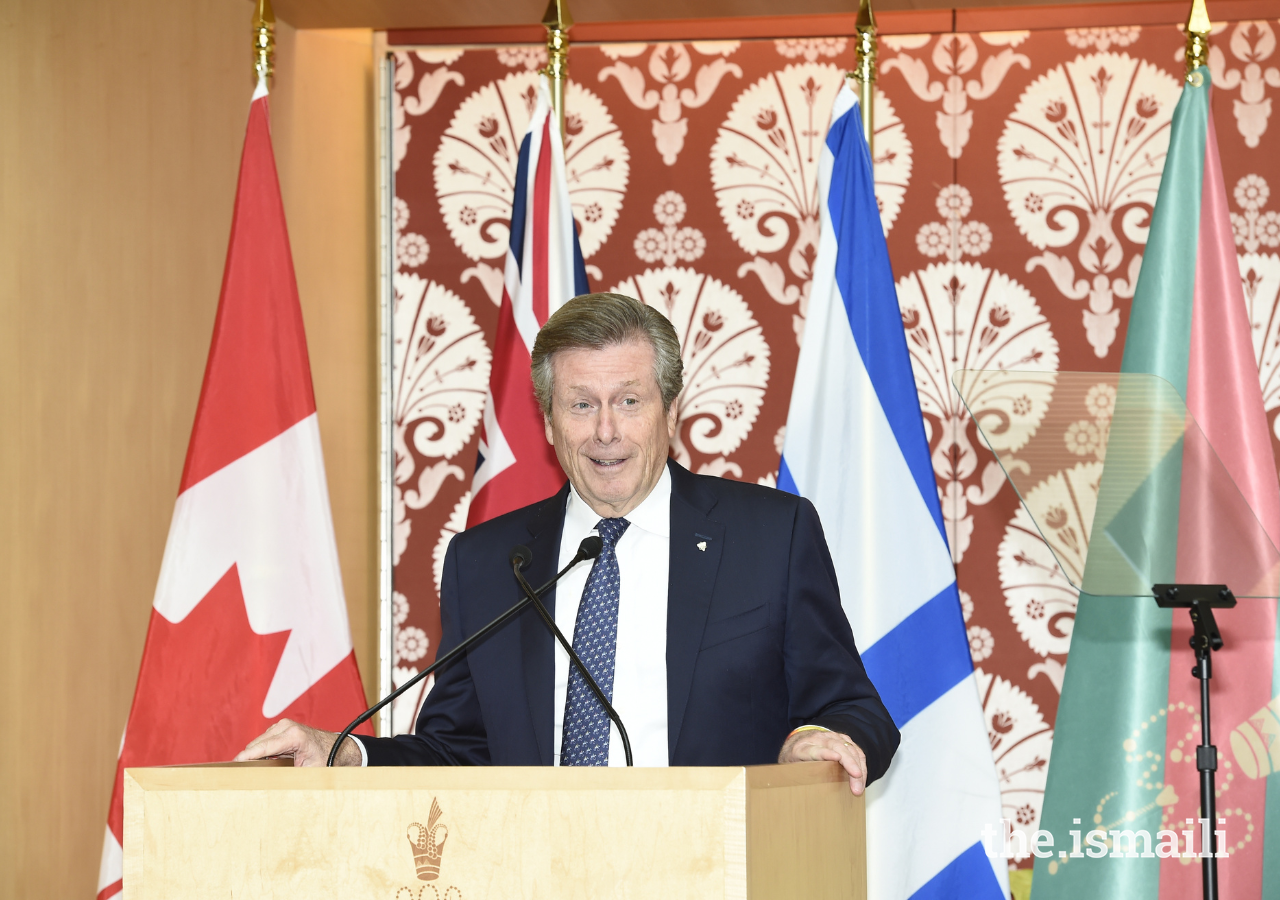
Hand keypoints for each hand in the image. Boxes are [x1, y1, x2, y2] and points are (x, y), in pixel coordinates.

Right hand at [234, 718, 360, 766]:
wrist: (339, 747)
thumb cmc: (326, 760)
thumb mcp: (309, 772)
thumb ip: (290, 777)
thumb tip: (272, 787)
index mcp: (294, 736)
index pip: (262, 747)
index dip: (245, 757)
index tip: (231, 765)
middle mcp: (286, 727)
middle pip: (256, 745)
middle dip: (247, 759)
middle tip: (237, 776)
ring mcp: (282, 725)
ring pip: (258, 743)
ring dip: (254, 755)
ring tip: (248, 771)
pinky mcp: (280, 728)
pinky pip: (263, 741)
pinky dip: (260, 751)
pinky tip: (259, 763)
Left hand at [778, 728, 867, 795]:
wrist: (798, 743)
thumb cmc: (795, 761)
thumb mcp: (790, 771)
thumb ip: (797, 778)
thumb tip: (806, 797)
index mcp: (801, 748)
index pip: (813, 750)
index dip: (824, 753)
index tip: (836, 758)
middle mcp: (817, 739)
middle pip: (836, 747)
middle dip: (849, 763)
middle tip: (856, 778)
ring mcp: (830, 737)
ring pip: (848, 748)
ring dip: (858, 766)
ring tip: (860, 785)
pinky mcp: (841, 739)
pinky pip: (855, 750)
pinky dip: (861, 764)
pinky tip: (862, 776)